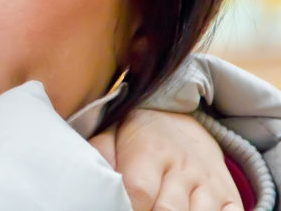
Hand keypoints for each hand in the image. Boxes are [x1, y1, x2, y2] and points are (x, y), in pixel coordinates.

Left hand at [89, 109, 243, 210]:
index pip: (139, 189)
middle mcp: (183, 168)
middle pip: (168, 210)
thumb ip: (100, 154)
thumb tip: (93, 181)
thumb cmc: (138, 137)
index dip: (130, 208)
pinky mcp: (230, 196)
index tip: (121, 210)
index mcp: (150, 152)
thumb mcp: (113, 135)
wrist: (180, 120)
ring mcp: (209, 183)